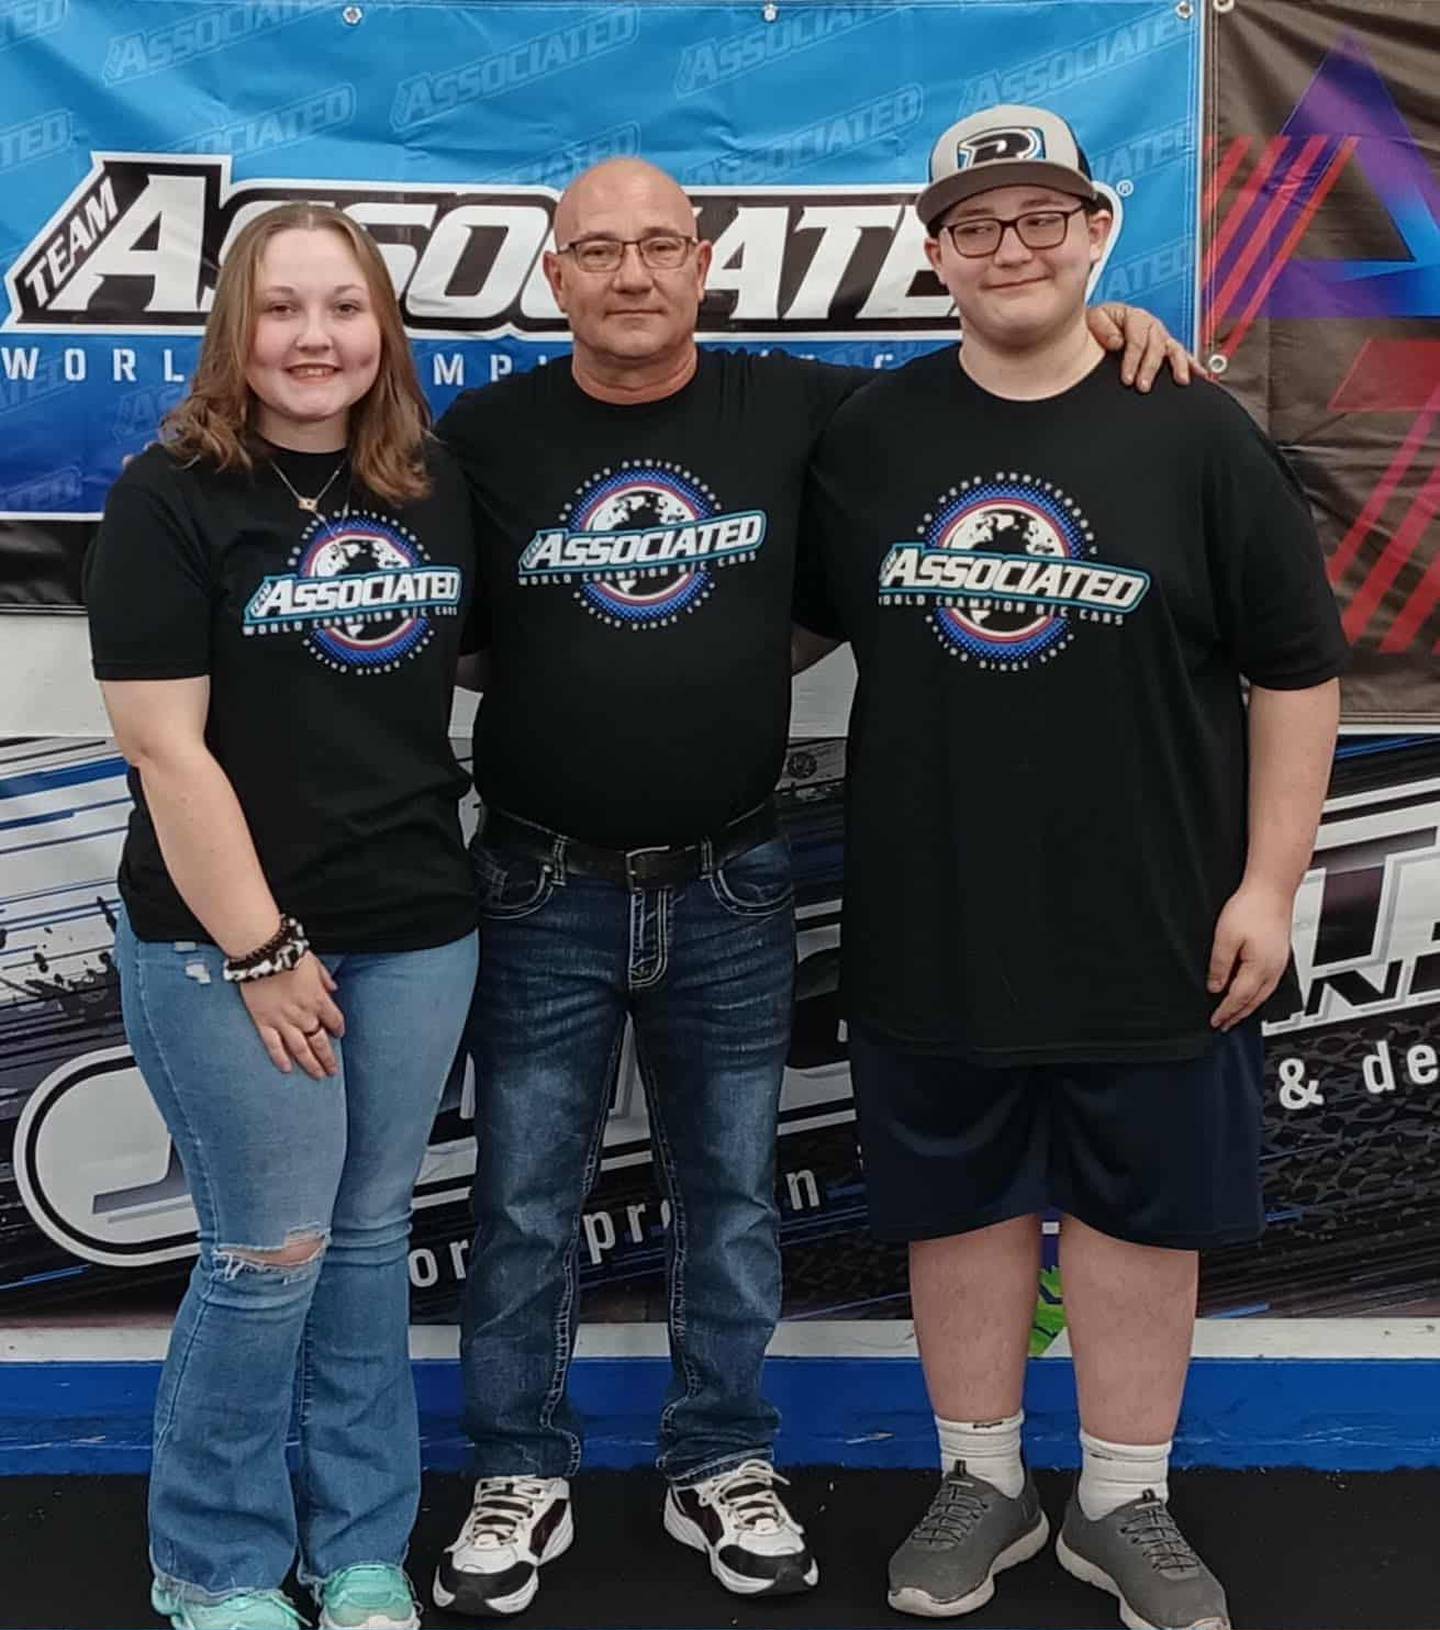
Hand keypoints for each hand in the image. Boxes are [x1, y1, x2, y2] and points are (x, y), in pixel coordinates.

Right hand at [239, 953, 344, 1078]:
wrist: (264, 953)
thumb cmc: (289, 954)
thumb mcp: (315, 963)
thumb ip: (325, 979)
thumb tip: (333, 988)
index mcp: (318, 999)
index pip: (334, 1020)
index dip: (338, 1029)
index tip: (339, 1035)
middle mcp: (304, 1014)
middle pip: (320, 1042)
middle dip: (328, 1058)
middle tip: (332, 1071)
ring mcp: (283, 1021)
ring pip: (300, 1049)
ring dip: (311, 1064)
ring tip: (318, 1075)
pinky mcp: (264, 1022)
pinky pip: (274, 1045)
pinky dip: (281, 1058)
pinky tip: (287, 1069)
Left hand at [1086, 303, 1204, 390]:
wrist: (1094, 330)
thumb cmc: (1094, 325)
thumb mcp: (1093, 319)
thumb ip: (1103, 327)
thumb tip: (1118, 341)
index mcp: (1133, 316)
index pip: (1137, 339)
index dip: (1132, 359)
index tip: (1127, 378)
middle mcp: (1151, 324)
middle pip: (1157, 345)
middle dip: (1150, 367)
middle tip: (1143, 387)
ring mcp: (1160, 336)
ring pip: (1174, 348)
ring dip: (1178, 365)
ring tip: (1181, 380)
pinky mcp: (1166, 347)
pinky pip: (1182, 354)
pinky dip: (1192, 364)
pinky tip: (1199, 374)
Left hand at [1206, 881, 1293, 1030]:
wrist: (1272, 890)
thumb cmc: (1251, 908)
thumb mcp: (1225, 938)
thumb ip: (1220, 965)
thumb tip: (1215, 986)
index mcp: (1259, 968)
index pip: (1239, 998)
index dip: (1226, 1012)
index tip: (1216, 1022)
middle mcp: (1273, 969)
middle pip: (1254, 1001)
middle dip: (1238, 1015)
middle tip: (1225, 1025)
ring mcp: (1279, 963)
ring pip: (1263, 995)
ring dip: (1249, 1007)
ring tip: (1236, 1014)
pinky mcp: (1280, 955)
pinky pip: (1269, 984)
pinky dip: (1258, 994)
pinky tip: (1251, 992)